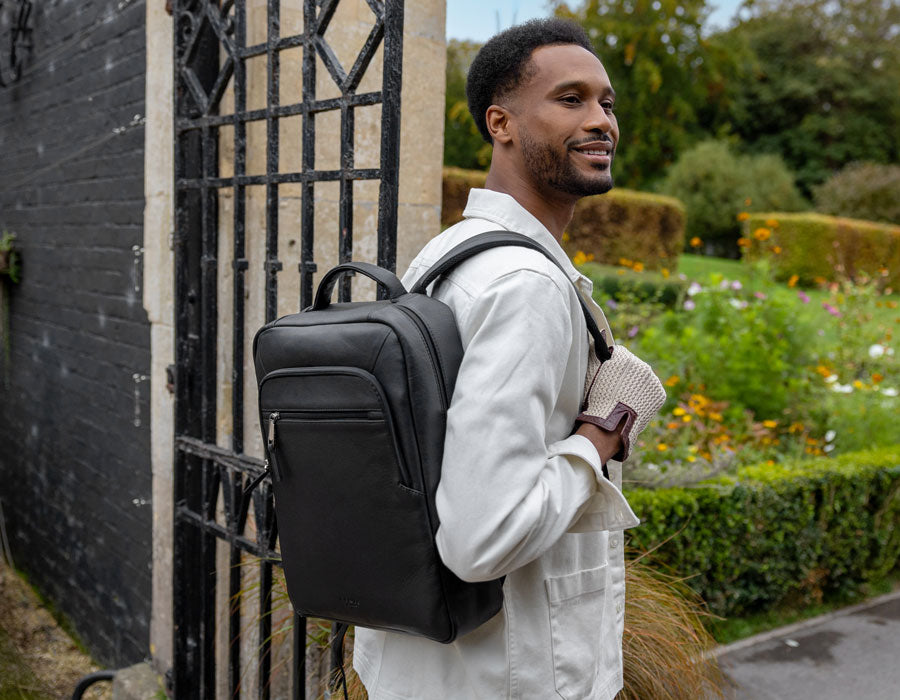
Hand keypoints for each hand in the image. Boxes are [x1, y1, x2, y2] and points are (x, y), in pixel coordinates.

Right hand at [577, 343, 665, 461]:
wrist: (612, 424)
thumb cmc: (599, 399)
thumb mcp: (595, 373)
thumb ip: (600, 356)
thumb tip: (602, 343)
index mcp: (625, 357)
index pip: (619, 352)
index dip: (612, 363)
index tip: (609, 373)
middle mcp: (643, 365)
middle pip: (634, 365)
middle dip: (627, 374)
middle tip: (616, 388)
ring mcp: (653, 380)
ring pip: (643, 378)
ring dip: (637, 384)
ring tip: (625, 398)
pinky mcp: (660, 394)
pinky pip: (651, 390)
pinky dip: (644, 395)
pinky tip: (634, 403)